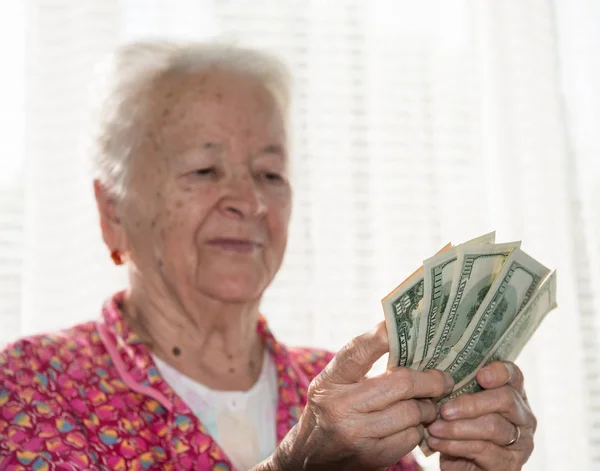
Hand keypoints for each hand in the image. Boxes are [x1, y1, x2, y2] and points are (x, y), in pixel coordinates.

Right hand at [269, 322, 453, 469]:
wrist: (310, 459)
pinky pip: (411, 437)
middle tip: (443, 378)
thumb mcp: (332, 384)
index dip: (386, 335)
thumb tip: (404, 339)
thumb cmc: (328, 411)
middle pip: (401, 383)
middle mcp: (340, 406)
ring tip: (428, 403)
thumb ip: (360, 365)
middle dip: (430, 380)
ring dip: (427, 407)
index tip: (408, 323)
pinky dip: (418, 428)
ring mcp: (356, 434)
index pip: (359, 351)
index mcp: (329, 381)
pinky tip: (413, 425)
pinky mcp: (372, 457)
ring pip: (412, 412)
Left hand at [426, 361, 535, 470]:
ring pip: (493, 426)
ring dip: (458, 427)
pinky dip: (455, 445)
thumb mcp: (459, 408)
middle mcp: (522, 416)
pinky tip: (437, 443)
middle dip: (471, 403)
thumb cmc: (460, 432)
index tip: (479, 376)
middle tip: (444, 410)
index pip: (513, 375)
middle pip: (506, 399)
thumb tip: (438, 377)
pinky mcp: (510, 464)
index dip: (499, 372)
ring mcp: (521, 442)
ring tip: (434, 429)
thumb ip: (458, 391)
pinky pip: (483, 449)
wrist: (462, 469)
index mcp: (512, 395)